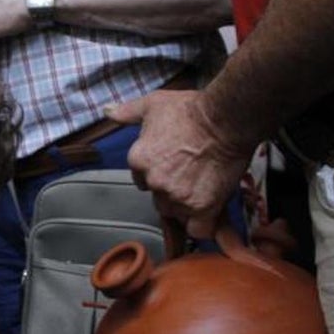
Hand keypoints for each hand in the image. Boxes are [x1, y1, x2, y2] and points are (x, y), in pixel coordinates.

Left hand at [107, 91, 253, 238]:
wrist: (225, 118)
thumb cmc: (191, 109)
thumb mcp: (153, 103)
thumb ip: (128, 112)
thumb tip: (108, 111)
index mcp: (138, 160)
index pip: (142, 181)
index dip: (159, 175)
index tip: (175, 167)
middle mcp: (153, 181)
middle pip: (158, 199)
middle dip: (172, 192)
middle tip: (192, 176)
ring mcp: (176, 196)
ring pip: (177, 213)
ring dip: (188, 206)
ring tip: (204, 188)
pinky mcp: (201, 207)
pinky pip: (198, 230)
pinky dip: (203, 225)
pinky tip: (210, 213)